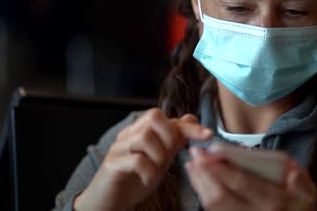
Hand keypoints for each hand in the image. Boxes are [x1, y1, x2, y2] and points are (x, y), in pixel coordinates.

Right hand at [74, 109, 212, 210]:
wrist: (109, 200)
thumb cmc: (134, 179)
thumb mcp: (160, 158)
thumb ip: (174, 141)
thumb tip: (192, 120)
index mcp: (142, 131)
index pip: (169, 118)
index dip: (190, 125)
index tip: (208, 135)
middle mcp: (129, 134)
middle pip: (154, 116)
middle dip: (169, 135)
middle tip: (169, 155)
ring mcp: (119, 148)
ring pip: (144, 137)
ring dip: (158, 156)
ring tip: (156, 170)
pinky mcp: (112, 164)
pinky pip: (135, 160)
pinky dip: (147, 171)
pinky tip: (147, 179)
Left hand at [185, 146, 316, 210]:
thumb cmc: (299, 203)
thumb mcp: (307, 190)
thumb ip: (300, 179)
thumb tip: (292, 173)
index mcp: (274, 202)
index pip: (243, 183)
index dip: (222, 168)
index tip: (207, 153)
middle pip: (221, 196)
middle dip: (205, 174)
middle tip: (194, 154)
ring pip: (214, 206)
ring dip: (199, 183)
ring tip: (192, 164)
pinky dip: (203, 193)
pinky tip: (199, 179)